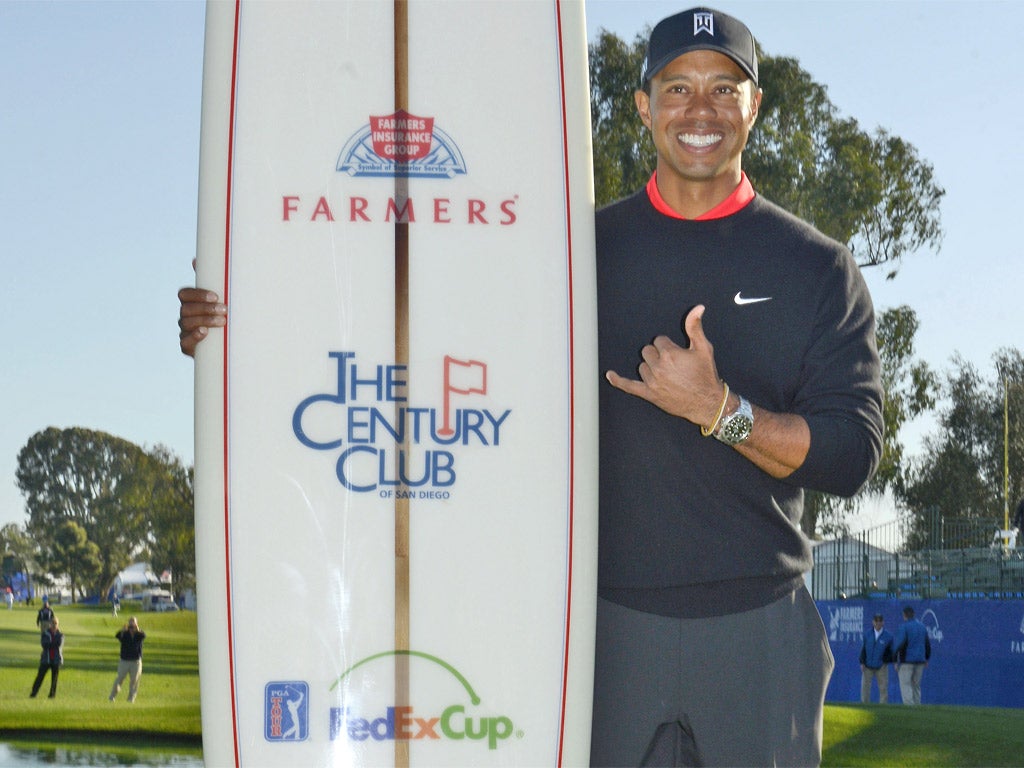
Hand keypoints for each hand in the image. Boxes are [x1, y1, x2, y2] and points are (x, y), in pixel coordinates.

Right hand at [178, 287, 225, 356]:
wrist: (229, 345)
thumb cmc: (226, 316)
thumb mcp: (224, 300)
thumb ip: (216, 281)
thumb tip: (197, 260)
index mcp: (190, 302)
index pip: (184, 294)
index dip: (198, 294)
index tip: (216, 296)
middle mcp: (185, 316)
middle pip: (186, 309)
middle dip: (206, 308)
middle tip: (224, 309)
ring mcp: (185, 331)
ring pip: (187, 323)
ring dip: (205, 320)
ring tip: (223, 321)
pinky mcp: (187, 346)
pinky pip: (185, 341)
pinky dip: (194, 336)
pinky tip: (205, 332)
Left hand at [605, 305, 724, 427]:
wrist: (707, 403)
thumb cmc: (706, 376)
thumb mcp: (704, 349)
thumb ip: (695, 327)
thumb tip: (697, 308)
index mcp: (670, 354)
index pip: (659, 341)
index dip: (669, 346)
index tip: (678, 354)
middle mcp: (658, 367)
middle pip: (648, 351)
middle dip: (658, 355)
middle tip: (673, 364)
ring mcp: (652, 381)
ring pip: (642, 366)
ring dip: (651, 367)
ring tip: (668, 374)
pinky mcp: (649, 394)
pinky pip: (629, 386)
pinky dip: (618, 381)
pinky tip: (610, 375)